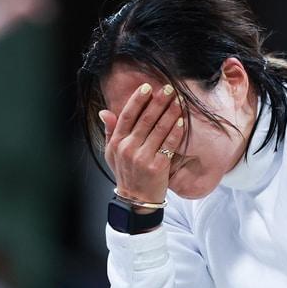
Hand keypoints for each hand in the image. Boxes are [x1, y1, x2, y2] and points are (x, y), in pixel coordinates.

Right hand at [100, 83, 185, 205]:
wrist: (135, 200)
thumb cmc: (125, 173)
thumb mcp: (111, 153)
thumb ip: (110, 131)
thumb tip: (104, 111)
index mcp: (117, 143)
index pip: (127, 116)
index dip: (138, 100)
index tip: (148, 87)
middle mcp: (128, 149)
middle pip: (146, 119)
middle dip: (159, 101)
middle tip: (170, 89)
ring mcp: (143, 158)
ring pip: (159, 129)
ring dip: (171, 113)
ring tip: (179, 101)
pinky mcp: (157, 166)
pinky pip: (169, 144)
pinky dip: (176, 131)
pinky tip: (182, 121)